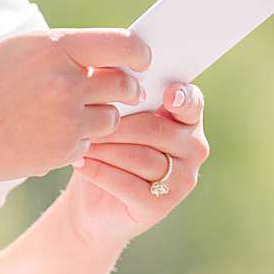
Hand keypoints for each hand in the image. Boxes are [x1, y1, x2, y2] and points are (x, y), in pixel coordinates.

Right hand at [0, 29, 151, 181]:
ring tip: (70, 114)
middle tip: (121, 91)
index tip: (141, 61)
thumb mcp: (20, 51)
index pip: (122, 44)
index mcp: (55, 48)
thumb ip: (65, 52)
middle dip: (125, 89)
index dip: (138, 54)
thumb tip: (109, 59)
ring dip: (100, 117)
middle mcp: (65, 82)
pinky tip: (47, 135)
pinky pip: (89, 144)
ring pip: (110, 118)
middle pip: (123, 85)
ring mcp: (66, 120)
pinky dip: (77, 142)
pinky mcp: (62, 151)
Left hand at [63, 82, 209, 248]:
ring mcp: (181, 181)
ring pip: (141, 157)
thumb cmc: (106, 149)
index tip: (168, 96)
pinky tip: (80, 164)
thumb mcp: (114, 118)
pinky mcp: (160, 206)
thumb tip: (102, 67)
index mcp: (187, 120)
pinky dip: (100, 172)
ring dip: (105, 148)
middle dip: (117, 124)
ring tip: (80, 142)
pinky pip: (129, 184)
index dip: (182, 98)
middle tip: (86, 119)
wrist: (93, 205)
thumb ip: (120, 96)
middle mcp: (193, 149)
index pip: (191, 103)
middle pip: (155, 129)